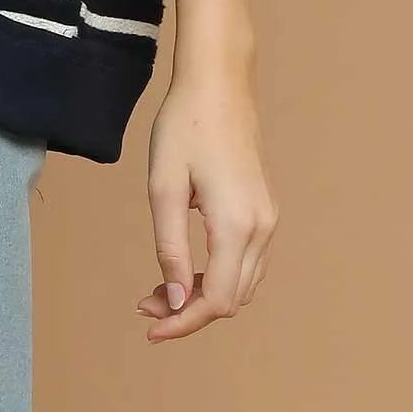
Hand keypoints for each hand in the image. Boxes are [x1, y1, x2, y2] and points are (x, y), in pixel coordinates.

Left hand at [136, 67, 278, 340]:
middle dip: (189, 310)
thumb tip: (176, 299)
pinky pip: (246, 262)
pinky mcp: (264, 209)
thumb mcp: (164, 187)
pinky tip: (186, 266)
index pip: (216, 301)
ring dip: (203, 295)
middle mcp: (261, 228)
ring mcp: (267, 219)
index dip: (183, 322)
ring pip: (241, 285)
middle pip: (231, 299)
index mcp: (236, 225)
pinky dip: (218, 275)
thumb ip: (169, 247)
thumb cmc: (184, 127)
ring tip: (160, 286)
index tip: (149, 327)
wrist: (219, 84)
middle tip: (145, 300)